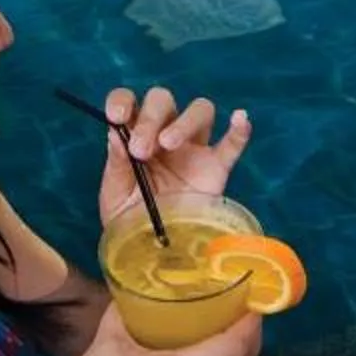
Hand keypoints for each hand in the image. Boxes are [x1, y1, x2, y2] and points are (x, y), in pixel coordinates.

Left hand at [100, 86, 248, 223]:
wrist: (151, 255)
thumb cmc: (128, 219)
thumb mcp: (114, 193)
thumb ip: (117, 164)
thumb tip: (117, 133)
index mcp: (134, 135)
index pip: (128, 101)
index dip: (121, 101)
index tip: (116, 117)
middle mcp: (164, 133)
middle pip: (163, 100)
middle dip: (150, 117)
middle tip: (141, 150)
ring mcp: (193, 149)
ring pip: (200, 110)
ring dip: (184, 120)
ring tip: (168, 145)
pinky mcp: (216, 168)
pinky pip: (232, 144)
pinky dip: (239, 130)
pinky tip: (240, 118)